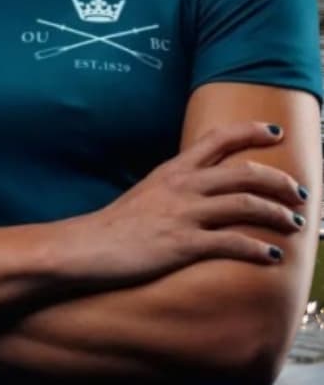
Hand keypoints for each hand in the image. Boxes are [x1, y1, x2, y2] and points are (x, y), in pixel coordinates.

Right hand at [52, 120, 304, 286]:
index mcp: (172, 171)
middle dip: (279, 181)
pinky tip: (273, 256)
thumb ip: (175, 186)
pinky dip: (259, 249)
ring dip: (277, 214)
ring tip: (295, 224)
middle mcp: (181, 186)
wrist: (86, 246)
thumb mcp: (146, 192)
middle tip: (300, 193)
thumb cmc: (116, 224)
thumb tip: (202, 188)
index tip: (275, 131)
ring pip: (245, 205)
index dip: (249, 132)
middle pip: (243, 173)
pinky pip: (232, 243)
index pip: (216, 140)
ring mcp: (183, 214)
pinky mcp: (183, 244)